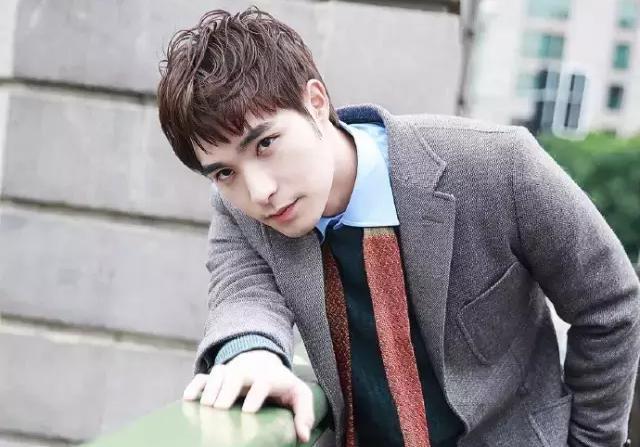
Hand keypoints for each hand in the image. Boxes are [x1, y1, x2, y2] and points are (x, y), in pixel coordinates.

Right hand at [182, 350, 314, 442]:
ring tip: (206, 408)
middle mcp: (249, 371)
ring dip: (210, 388)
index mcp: (270, 376)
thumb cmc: (282, 384)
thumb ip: (304, 413)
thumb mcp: (299, 395)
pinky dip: (195, 385)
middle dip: (227, 390)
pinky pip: (203, 376)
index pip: (263, 380)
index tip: (247, 411)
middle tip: (220, 410)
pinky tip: (188, 399)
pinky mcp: (218, 376)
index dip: (256, 393)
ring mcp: (231, 371)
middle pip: (237, 374)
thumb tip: (303, 436)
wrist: (265, 361)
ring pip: (218, 372)